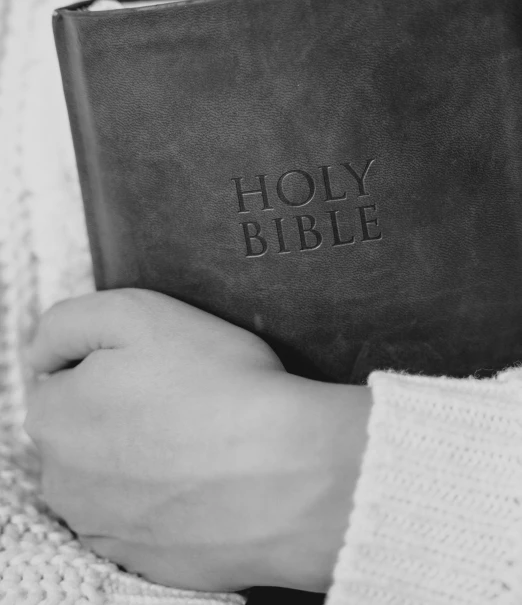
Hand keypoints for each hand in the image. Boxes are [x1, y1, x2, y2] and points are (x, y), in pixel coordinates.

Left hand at [25, 289, 369, 592]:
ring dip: (140, 459)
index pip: (65, 378)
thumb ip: (69, 324)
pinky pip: (144, 518)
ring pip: (111, 477)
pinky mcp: (146, 562)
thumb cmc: (219, 383)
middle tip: (184, 399)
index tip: (158, 365)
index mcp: (55, 416)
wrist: (289, 472)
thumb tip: (40, 356)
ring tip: (200, 441)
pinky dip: (166, 499)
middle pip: (85, 430)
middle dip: (120, 411)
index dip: (113, 363)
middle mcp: (64, 481)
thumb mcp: (138, 313)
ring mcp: (104, 529)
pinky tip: (206, 482)